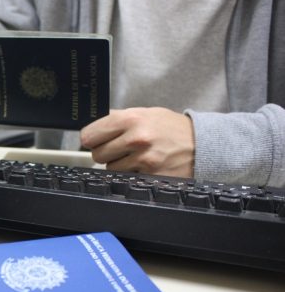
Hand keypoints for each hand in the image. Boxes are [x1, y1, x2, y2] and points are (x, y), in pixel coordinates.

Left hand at [80, 107, 194, 177]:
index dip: (91, 139)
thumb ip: (118, 118)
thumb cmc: (171, 128)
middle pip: (97, 154)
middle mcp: (136, 139)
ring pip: (110, 168)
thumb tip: (93, 125)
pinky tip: (143, 166)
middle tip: (119, 148)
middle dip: (105, 152)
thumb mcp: (145, 113)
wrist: (202, 144)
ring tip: (135, 156)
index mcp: (131, 119)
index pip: (90, 135)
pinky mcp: (149, 177)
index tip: (94, 140)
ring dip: (118, 164)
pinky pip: (125, 178)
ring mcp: (143, 160)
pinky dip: (131, 174)